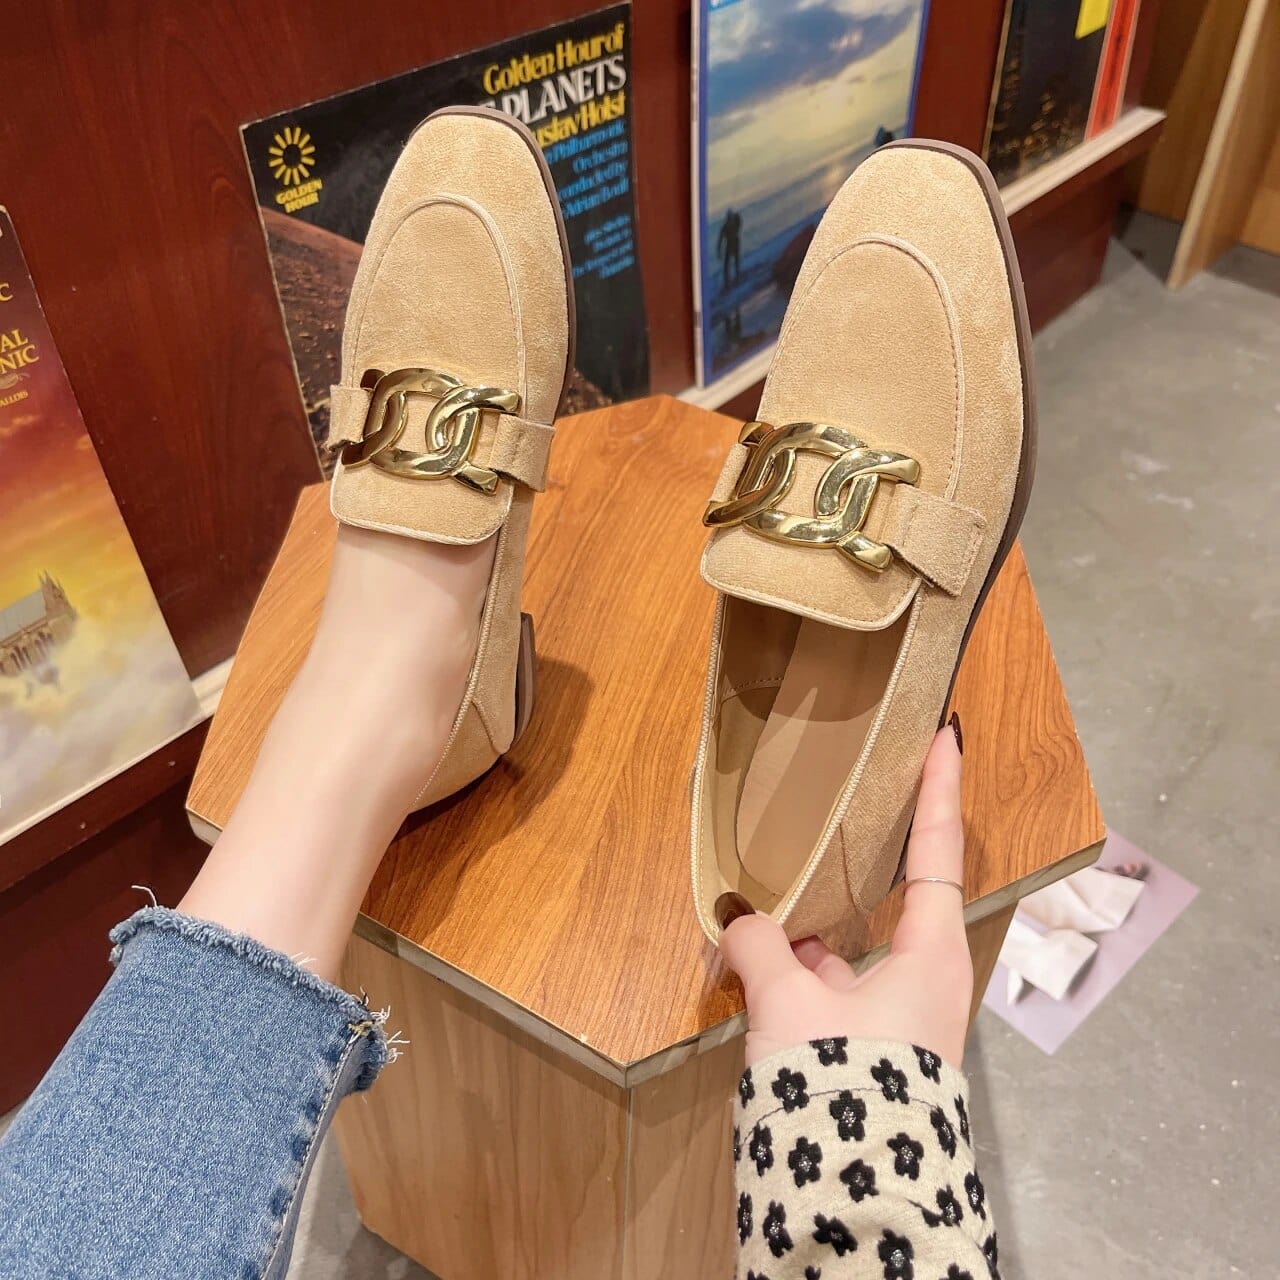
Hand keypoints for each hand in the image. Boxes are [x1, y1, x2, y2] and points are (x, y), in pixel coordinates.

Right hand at [719, 721, 972, 1067]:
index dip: (939, 790)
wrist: (856, 1195)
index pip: (939, 850)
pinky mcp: (871, 1047)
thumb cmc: (842, 1079)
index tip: (947, 737)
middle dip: (856, 860)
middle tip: (840, 813)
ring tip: (761, 905)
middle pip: (892, 898)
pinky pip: (833, 988)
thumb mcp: (789, 1002)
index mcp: (931, 954)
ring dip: (809, 932)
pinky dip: (797, 972)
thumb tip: (739, 922)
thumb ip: (760, 946)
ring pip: (851, 949)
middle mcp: (924, 979)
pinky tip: (754, 966)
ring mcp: (898, 1016)